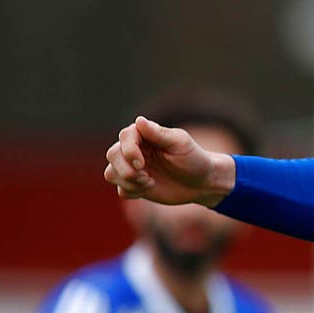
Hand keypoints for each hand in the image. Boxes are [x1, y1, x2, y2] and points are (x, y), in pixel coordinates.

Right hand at [104, 116, 235, 205]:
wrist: (202, 183)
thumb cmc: (194, 159)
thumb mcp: (180, 144)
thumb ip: (159, 133)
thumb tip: (139, 120)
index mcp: (145, 135)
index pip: (125, 137)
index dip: (129, 151)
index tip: (142, 164)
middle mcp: (134, 149)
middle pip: (112, 155)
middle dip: (126, 169)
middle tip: (146, 177)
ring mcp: (132, 168)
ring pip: (111, 173)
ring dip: (128, 182)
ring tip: (149, 182)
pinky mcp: (134, 185)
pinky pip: (121, 190)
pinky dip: (133, 191)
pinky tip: (150, 188)